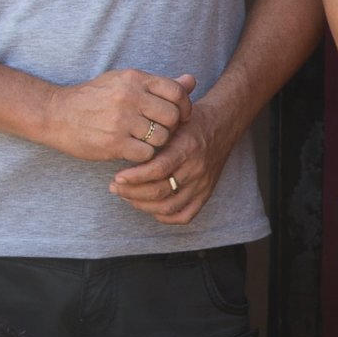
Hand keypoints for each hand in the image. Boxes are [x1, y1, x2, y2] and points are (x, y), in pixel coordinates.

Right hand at [42, 70, 192, 166]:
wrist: (55, 113)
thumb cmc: (94, 98)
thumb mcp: (124, 82)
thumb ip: (159, 84)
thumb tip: (191, 80)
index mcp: (134, 78)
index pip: (177, 91)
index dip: (184, 107)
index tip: (178, 116)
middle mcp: (130, 97)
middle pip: (172, 117)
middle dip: (171, 128)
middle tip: (160, 131)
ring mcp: (121, 120)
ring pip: (161, 137)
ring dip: (157, 143)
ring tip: (144, 140)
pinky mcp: (113, 142)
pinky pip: (146, 154)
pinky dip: (143, 155)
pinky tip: (132, 150)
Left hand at [110, 82, 232, 223]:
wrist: (222, 126)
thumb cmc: (191, 122)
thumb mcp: (172, 120)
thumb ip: (152, 135)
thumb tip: (123, 145)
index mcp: (187, 147)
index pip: (158, 169)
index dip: (134, 177)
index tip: (117, 177)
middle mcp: (196, 169)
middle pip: (160, 191)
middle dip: (131, 192)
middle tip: (115, 187)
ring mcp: (202, 184)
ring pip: (169, 206)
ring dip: (142, 205)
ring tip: (126, 196)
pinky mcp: (206, 193)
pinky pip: (185, 215)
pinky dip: (165, 217)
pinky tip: (150, 208)